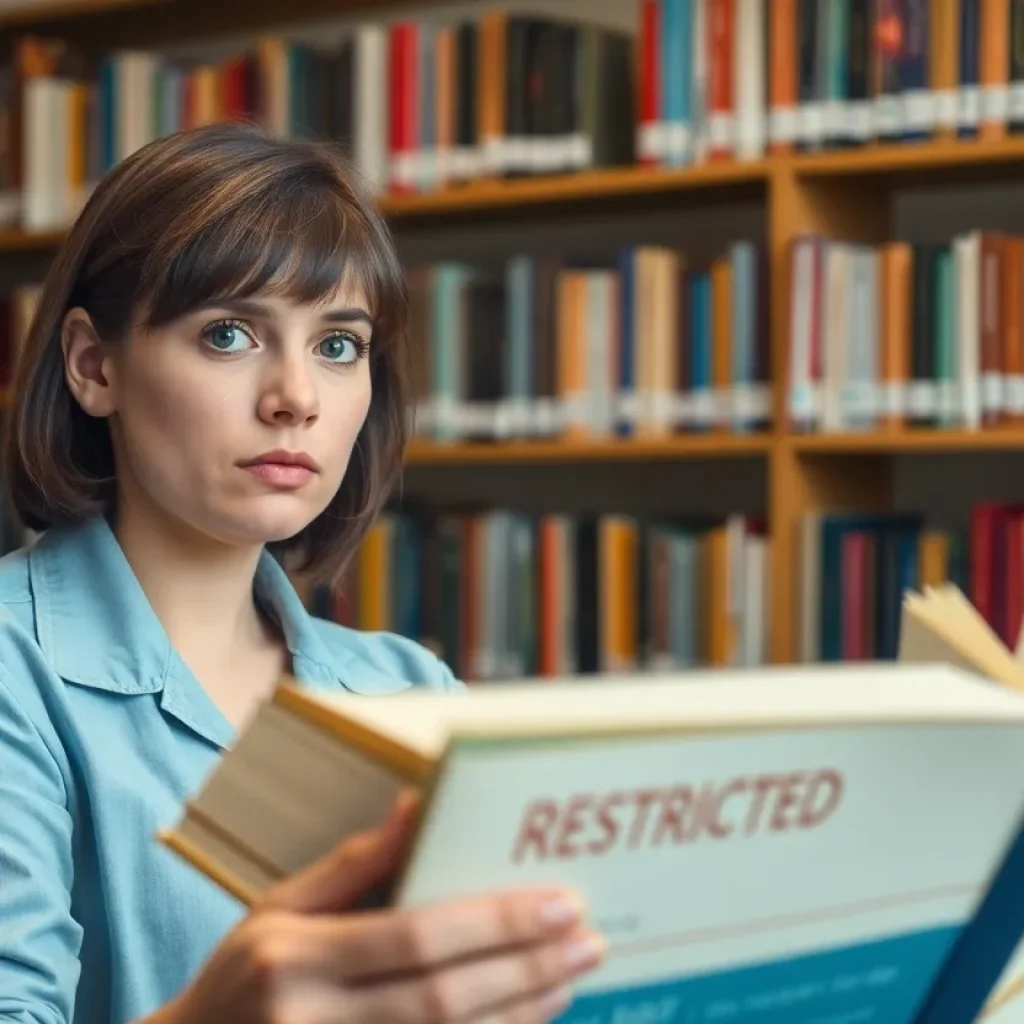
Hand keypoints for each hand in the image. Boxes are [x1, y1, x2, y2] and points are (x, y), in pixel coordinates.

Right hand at [162, 793, 606, 1022]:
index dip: (496, 921)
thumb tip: (418, 805)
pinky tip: (529, 1022)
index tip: (562, 902)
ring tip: (571, 977)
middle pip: (443, 997)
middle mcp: (310, 1019)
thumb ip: (350, 863)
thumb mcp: (276, 907)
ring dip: (521, 1013)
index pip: (417, 936)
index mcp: (294, 955)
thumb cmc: (238, 977)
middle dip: (526, 967)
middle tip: (588, 939)